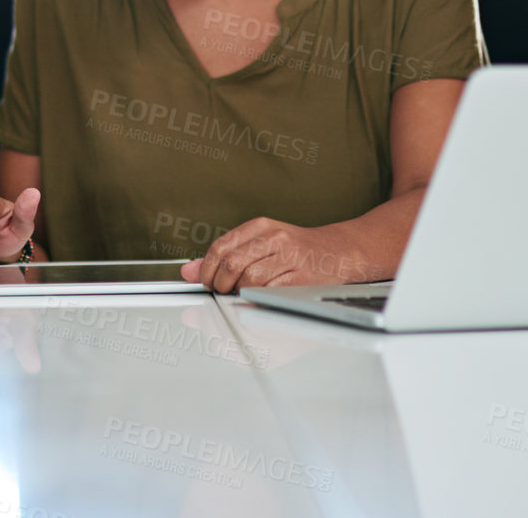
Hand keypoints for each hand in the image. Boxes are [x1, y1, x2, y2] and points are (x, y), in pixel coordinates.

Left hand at [183, 218, 381, 291]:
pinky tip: (262, 299)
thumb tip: (188, 270)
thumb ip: (224, 256)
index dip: (208, 270)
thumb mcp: (260, 244)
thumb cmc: (297, 250)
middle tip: (223, 293)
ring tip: (244, 295)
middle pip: (232, 264)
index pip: (221, 247)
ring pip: (249, 279)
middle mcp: (275, 237)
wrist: (340, 252)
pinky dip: (259, 300)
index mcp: (261, 226)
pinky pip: (270, 292)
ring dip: (240, 294)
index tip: (207, 282)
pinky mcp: (302, 278)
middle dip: (221, 285)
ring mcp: (290, 257)